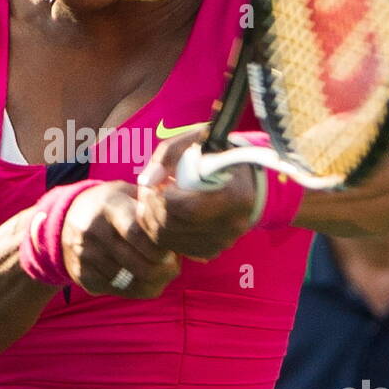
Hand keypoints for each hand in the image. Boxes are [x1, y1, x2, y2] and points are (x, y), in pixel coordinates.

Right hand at [60, 181, 181, 297]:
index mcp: (110, 206)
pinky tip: (144, 279)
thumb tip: (201, 254)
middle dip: (164, 270)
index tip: (172, 249)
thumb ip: (161, 215)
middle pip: (139, 264)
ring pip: (131, 283)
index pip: (139, 233)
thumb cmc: (113, 205)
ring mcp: (85, 256)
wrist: (67, 218)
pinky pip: (119, 292)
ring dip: (154, 282)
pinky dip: (138, 290)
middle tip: (173, 266)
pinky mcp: (82, 275)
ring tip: (161, 272)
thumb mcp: (132, 195)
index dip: (161, 247)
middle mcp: (93, 231)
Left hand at [134, 129, 259, 260]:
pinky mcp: (213, 249)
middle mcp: (233, 223)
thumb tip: (146, 181)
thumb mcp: (197, 140)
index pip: (188, 209)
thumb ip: (168, 153)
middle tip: (146, 194)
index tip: (155, 185)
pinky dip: (162, 233)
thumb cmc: (217, 153)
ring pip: (171, 240)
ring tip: (151, 203)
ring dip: (152, 221)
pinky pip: (176, 248)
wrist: (243, 174)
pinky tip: (162, 216)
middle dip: (151, 209)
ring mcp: (224, 240)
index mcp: (236, 196)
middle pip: (175, 226)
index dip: (162, 199)